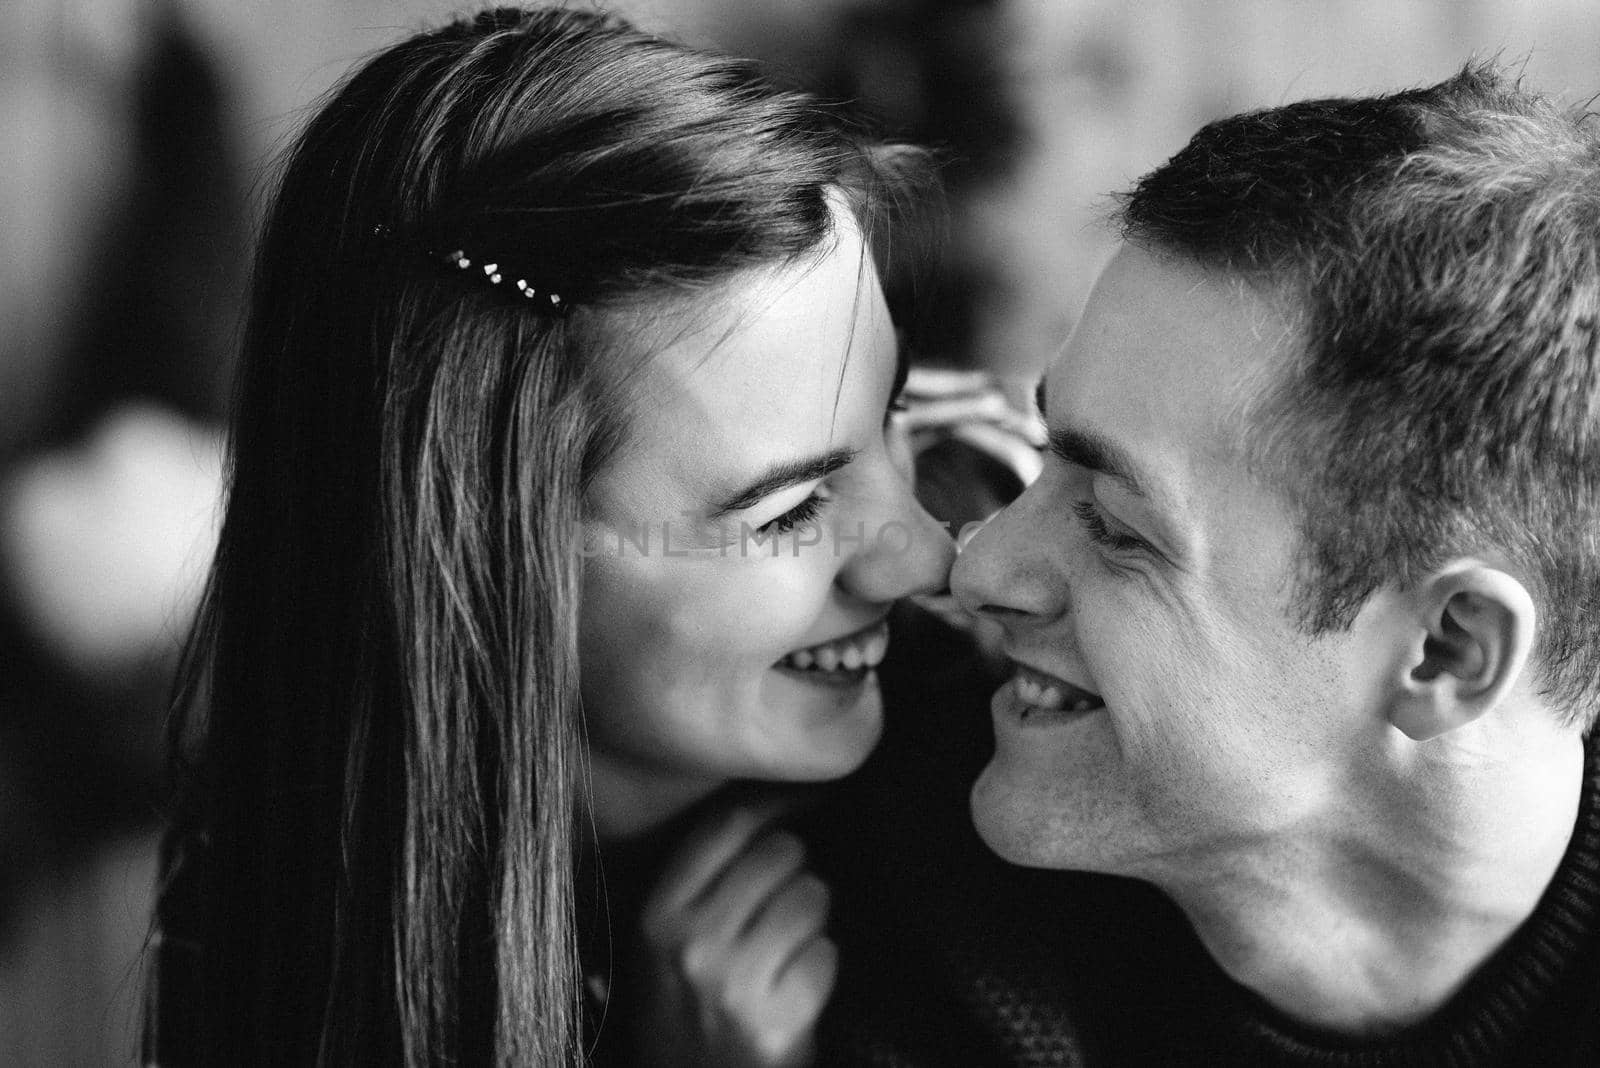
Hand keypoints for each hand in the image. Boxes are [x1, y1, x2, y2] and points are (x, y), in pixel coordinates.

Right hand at [629, 803, 836, 1066]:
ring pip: (810, 897)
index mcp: (658, 914)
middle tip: (785, 898)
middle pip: (780, 853)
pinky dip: (820, 965)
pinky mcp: (778, 1022)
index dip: (776, 801)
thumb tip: (773, 804)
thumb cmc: (683, 1010)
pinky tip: (796, 983)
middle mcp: (692, 943)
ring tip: (787, 944)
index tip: (807, 794)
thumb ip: (702, 878)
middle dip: (796, 869)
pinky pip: (826, 955)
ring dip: (811, 917)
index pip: (727, 826)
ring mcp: (735, 984)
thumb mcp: (664, 941)